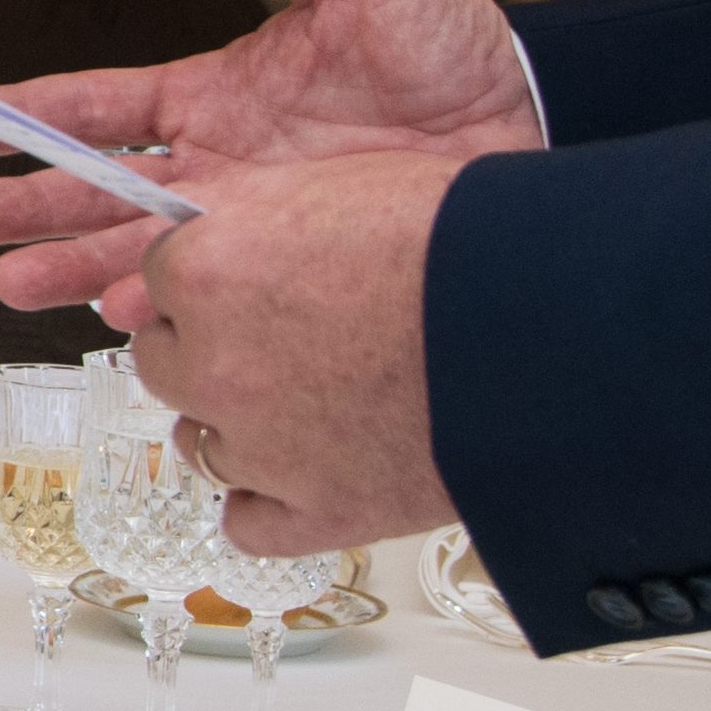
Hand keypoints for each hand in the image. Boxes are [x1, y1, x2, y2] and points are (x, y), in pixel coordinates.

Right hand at [0, 0, 545, 318]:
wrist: (541, 123)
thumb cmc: (455, 46)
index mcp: (214, 93)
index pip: (97, 105)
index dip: (22, 115)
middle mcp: (220, 165)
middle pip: (94, 188)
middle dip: (23, 204)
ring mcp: (254, 223)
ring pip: (136, 252)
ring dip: (69, 268)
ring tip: (10, 286)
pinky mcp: (298, 270)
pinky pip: (214, 298)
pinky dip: (164, 310)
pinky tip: (122, 321)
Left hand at [120, 146, 469, 554]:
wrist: (552, 323)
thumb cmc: (464, 243)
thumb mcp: (338, 188)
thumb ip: (253, 221)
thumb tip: (216, 242)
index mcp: (208, 272)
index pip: (158, 279)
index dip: (208, 277)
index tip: (246, 279)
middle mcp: (217, 364)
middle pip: (163, 361)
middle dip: (210, 348)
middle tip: (279, 338)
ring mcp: (262, 447)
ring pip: (202, 441)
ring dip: (240, 421)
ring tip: (312, 399)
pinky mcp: (316, 512)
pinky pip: (245, 521)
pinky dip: (268, 500)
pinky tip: (304, 470)